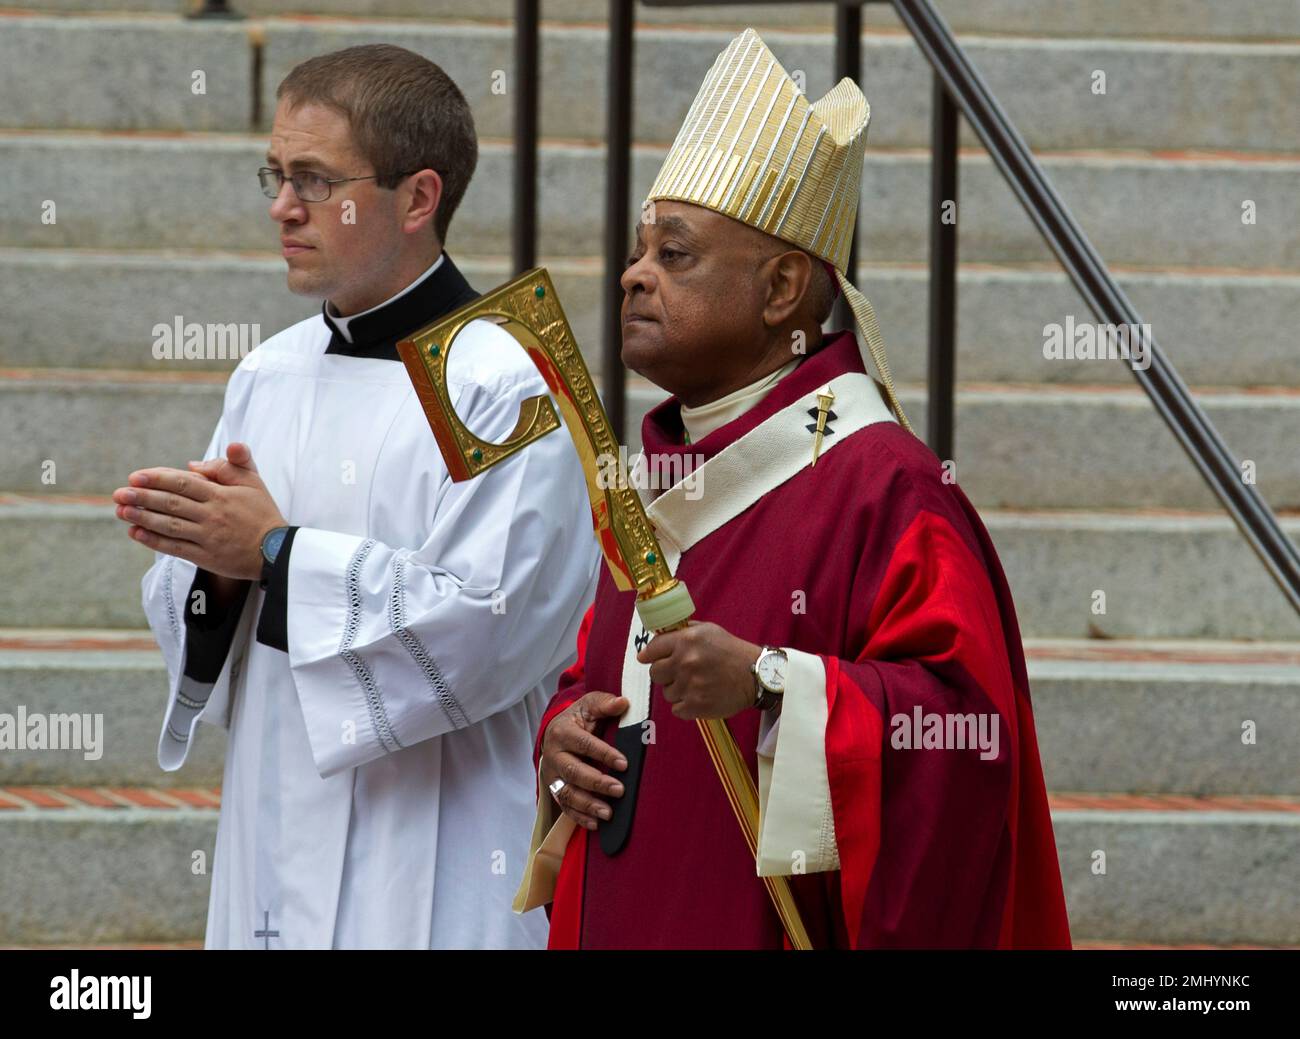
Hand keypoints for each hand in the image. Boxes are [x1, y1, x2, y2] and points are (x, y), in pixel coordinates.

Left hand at [112, 442, 286, 580]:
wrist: (278, 551)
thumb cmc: (263, 513)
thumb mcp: (254, 481)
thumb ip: (229, 465)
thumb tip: (192, 463)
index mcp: (222, 495)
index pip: (184, 483)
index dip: (158, 479)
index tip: (135, 477)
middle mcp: (212, 515)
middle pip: (171, 503)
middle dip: (142, 497)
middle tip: (119, 494)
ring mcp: (208, 537)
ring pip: (170, 525)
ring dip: (143, 517)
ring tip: (120, 511)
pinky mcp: (206, 557)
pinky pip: (175, 548)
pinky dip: (153, 540)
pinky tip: (136, 533)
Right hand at [539, 692, 628, 830]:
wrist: (557, 730)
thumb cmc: (579, 718)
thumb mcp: (589, 705)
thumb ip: (604, 703)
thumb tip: (623, 703)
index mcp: (562, 732)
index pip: (584, 744)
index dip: (603, 754)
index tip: (623, 764)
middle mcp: (554, 755)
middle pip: (574, 772)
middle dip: (597, 783)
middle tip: (619, 790)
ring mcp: (552, 775)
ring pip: (567, 793)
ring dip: (588, 805)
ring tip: (608, 813)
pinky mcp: (554, 789)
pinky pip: (565, 807)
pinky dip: (579, 817)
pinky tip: (596, 824)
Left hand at [636, 621, 760, 719]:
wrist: (755, 675)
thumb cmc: (731, 651)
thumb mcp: (708, 630)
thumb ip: (682, 632)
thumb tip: (657, 637)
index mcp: (686, 641)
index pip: (652, 649)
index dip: (649, 655)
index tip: (647, 659)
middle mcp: (685, 662)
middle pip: (655, 673)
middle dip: (664, 674)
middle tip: (680, 673)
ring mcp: (690, 685)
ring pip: (666, 693)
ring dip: (677, 691)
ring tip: (696, 685)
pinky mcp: (696, 706)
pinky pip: (677, 709)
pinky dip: (686, 706)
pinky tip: (699, 697)